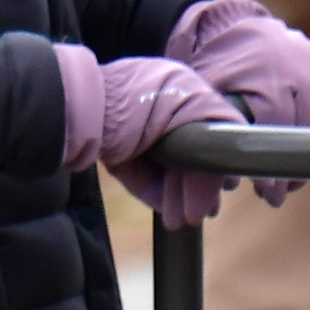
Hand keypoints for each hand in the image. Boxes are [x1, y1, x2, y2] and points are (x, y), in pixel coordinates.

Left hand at [53, 45, 244, 228]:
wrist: (78, 110)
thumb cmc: (133, 100)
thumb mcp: (188, 103)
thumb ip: (220, 123)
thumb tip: (232, 161)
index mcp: (182, 89)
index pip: (212, 130)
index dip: (219, 160)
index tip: (225, 186)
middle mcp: (162, 110)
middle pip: (190, 155)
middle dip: (197, 186)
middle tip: (202, 212)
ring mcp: (138, 133)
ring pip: (168, 170)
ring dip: (178, 196)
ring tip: (183, 220)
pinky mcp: (117, 152)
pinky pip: (143, 177)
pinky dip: (155, 193)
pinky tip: (167, 211)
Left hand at [166, 0, 309, 206]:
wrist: (234, 28)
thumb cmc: (215, 71)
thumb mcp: (205, 96)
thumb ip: (212, 137)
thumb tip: (220, 191)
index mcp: (263, 75)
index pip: (276, 126)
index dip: (272, 165)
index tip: (268, 192)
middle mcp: (299, 68)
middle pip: (307, 131)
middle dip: (292, 170)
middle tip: (276, 194)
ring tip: (295, 177)